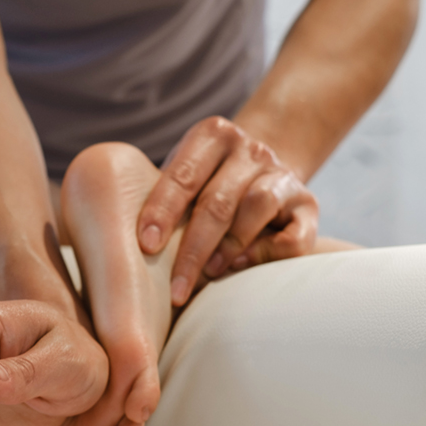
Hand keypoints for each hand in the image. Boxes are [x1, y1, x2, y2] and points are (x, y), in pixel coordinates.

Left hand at [137, 117, 318, 305]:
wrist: (264, 169)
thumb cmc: (205, 184)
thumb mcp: (183, 177)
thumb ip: (160, 199)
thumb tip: (117, 249)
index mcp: (211, 136)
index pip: (182, 176)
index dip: (162, 211)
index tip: (145, 245)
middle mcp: (249, 149)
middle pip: (217, 201)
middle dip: (192, 249)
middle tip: (175, 289)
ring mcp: (281, 175)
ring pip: (258, 207)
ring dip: (230, 245)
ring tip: (211, 274)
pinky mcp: (308, 204)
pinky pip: (294, 234)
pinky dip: (268, 254)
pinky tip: (244, 266)